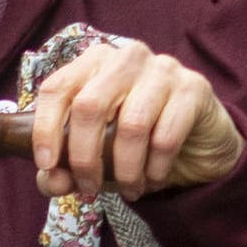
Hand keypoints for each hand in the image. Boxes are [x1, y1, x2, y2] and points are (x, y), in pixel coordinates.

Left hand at [25, 37, 241, 202]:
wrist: (202, 142)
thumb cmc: (139, 142)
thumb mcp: (97, 156)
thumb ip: (66, 169)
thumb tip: (50, 181)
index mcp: (93, 63)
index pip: (56, 88)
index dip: (45, 129)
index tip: (47, 166)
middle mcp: (126, 58)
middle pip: (89, 107)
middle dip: (85, 157)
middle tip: (90, 188)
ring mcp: (162, 68)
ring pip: (130, 124)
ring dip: (125, 169)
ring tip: (128, 189)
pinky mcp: (193, 88)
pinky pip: (166, 136)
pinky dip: (155, 167)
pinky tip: (154, 179)